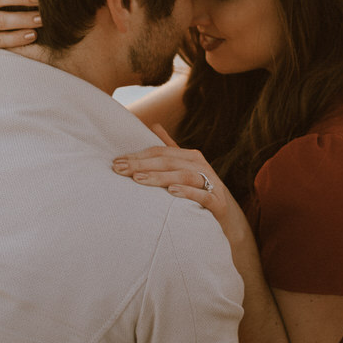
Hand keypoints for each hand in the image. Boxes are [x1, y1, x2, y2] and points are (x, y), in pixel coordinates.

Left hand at [111, 128, 244, 243]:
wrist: (225, 217)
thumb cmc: (198, 190)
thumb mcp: (184, 167)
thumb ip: (170, 147)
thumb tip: (154, 125)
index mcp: (191, 156)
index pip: (161, 152)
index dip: (138, 156)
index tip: (117, 162)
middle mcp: (201, 166)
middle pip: (169, 162)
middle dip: (142, 165)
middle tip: (120, 169)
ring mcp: (211, 183)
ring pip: (184, 175)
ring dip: (160, 177)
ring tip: (139, 179)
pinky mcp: (217, 203)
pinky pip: (202, 195)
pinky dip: (187, 192)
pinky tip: (171, 192)